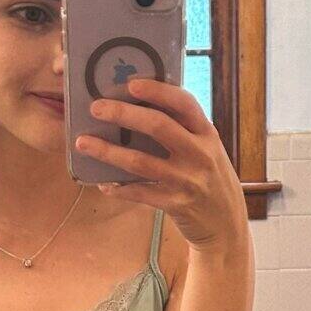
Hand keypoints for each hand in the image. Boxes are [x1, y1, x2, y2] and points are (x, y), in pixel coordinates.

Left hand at [76, 78, 248, 254]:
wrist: (227, 225)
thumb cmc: (211, 180)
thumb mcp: (207, 150)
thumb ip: (184, 131)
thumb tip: (140, 107)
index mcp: (207, 134)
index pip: (184, 103)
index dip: (158, 91)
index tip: (132, 84)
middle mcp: (200, 154)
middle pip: (158, 126)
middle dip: (124, 114)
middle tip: (96, 108)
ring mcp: (188, 181)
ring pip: (141, 162)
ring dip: (108, 151)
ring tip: (83, 143)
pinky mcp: (176, 205)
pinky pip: (140, 193)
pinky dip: (119, 188)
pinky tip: (103, 184)